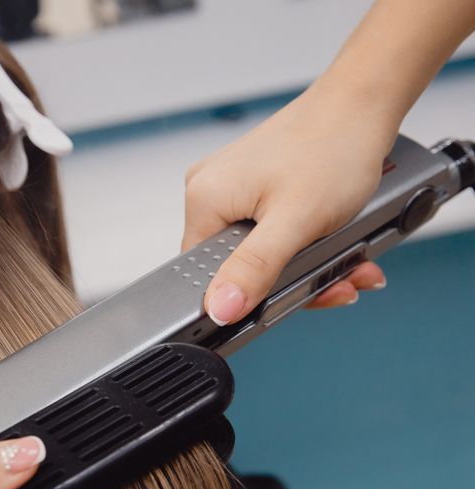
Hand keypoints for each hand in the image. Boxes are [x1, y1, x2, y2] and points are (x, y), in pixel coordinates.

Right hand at [183, 77, 394, 324]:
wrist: (362, 103)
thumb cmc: (334, 146)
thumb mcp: (295, 222)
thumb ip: (254, 269)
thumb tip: (219, 309)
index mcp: (203, 200)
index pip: (207, 276)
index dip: (251, 297)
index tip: (294, 297)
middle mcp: (208, 191)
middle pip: (237, 267)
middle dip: (292, 280)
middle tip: (337, 279)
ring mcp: (230, 186)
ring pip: (259, 252)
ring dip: (306, 264)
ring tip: (347, 260)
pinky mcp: (252, 184)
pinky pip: (268, 230)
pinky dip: (302, 241)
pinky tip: (332, 240)